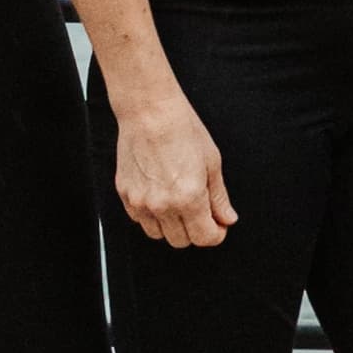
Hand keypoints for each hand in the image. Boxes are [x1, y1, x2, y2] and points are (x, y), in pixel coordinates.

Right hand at [114, 87, 236, 246]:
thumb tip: (227, 218)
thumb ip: (219, 197)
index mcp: (189, 198)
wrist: (149, 111)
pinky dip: (152, 216)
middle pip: (181, 241)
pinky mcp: (125, 194)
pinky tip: (161, 196)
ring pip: (158, 235)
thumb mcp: (212, 162)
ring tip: (179, 203)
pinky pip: (139, 220)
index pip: (204, 238)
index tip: (219, 225)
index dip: (216, 234)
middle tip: (201, 213)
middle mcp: (162, 205)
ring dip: (172, 226)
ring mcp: (140, 202)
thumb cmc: (182, 129)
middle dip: (195, 231)